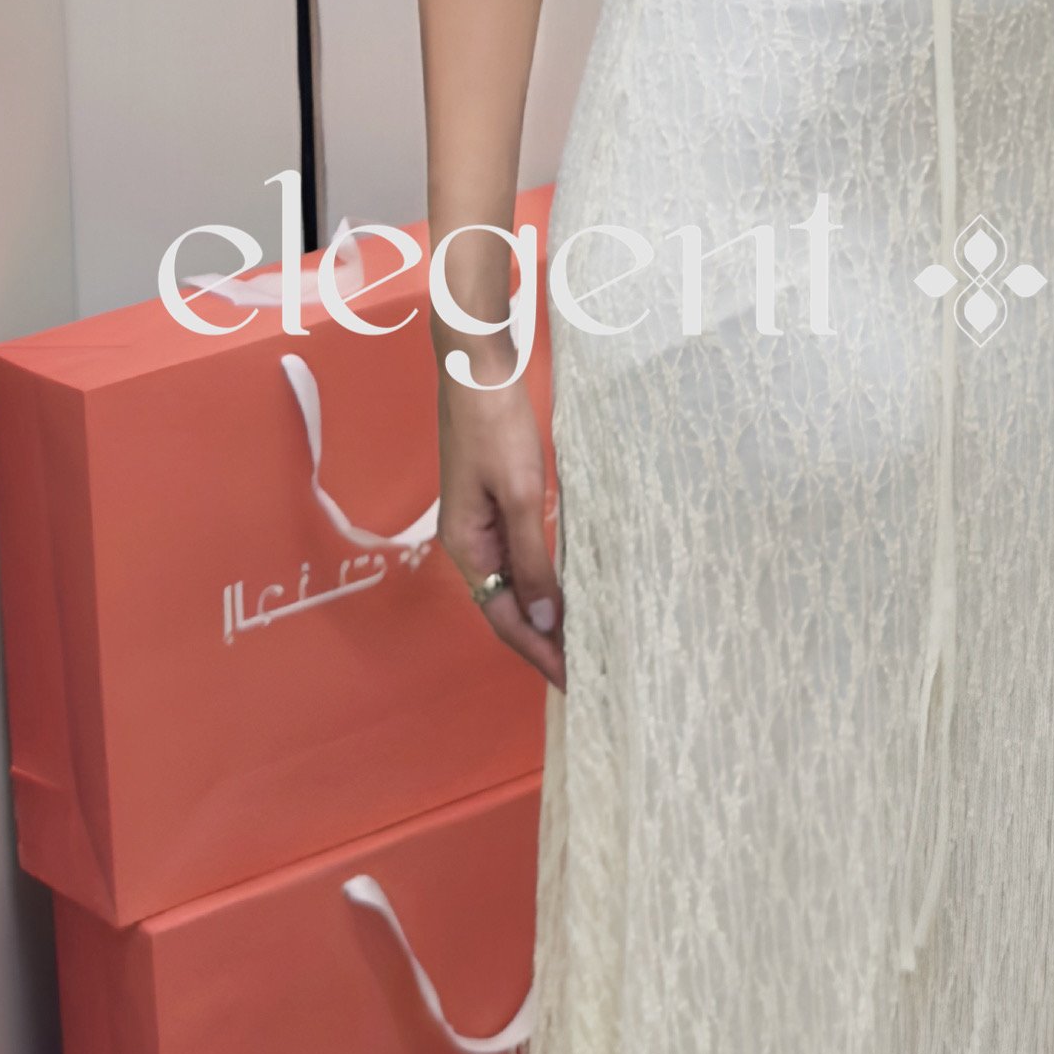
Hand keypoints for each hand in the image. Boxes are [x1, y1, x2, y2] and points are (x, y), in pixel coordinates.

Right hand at [439, 378, 563, 688]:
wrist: (478, 370)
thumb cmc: (495, 427)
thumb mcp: (520, 495)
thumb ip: (533, 558)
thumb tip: (544, 618)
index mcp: (468, 547)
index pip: (506, 618)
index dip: (539, 653)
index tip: (572, 682)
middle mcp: (471, 544)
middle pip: (508, 608)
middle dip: (543, 643)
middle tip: (585, 674)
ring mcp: (483, 525)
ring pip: (516, 585)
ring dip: (546, 616)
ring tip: (582, 643)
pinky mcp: (498, 506)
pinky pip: (522, 557)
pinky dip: (545, 581)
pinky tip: (567, 591)